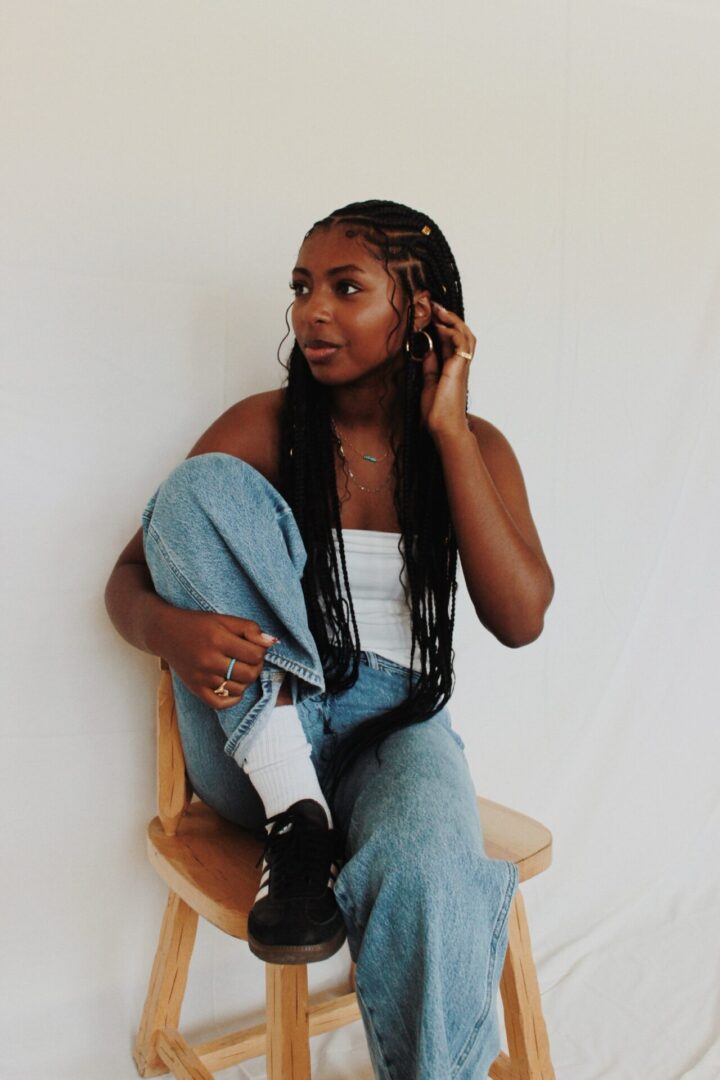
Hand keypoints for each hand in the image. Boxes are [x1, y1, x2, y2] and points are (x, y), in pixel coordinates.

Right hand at [154, 606, 277, 709]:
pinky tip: (232, 684)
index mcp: (218, 640)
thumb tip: (272, 643)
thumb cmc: (198, 624)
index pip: (255, 655)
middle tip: (249, 658)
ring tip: (239, 668)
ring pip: (238, 689)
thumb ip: (250, 628)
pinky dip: (232, 697)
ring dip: (245, 680)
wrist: (165, 632)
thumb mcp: (224, 619)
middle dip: (256, 667)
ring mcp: (201, 677)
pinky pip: (221, 703)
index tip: (255, 646)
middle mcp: (209, 661)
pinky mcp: (195, 688)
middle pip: (249, 674)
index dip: (261, 651)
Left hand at [419, 301, 475, 437]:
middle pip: (462, 333)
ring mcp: (462, 366)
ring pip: (466, 335)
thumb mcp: (428, 383)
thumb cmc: (437, 411)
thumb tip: (426, 350)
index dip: (442, 324)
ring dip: (452, 320)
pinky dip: (452, 332)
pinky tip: (439, 327)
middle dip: (449, 317)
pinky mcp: (460, 369)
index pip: (451, 339)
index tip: (429, 312)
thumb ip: (430, 366)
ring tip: (439, 310)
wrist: (443, 427)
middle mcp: (460, 364)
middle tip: (435, 305)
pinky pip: (461, 344)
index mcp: (453, 367)